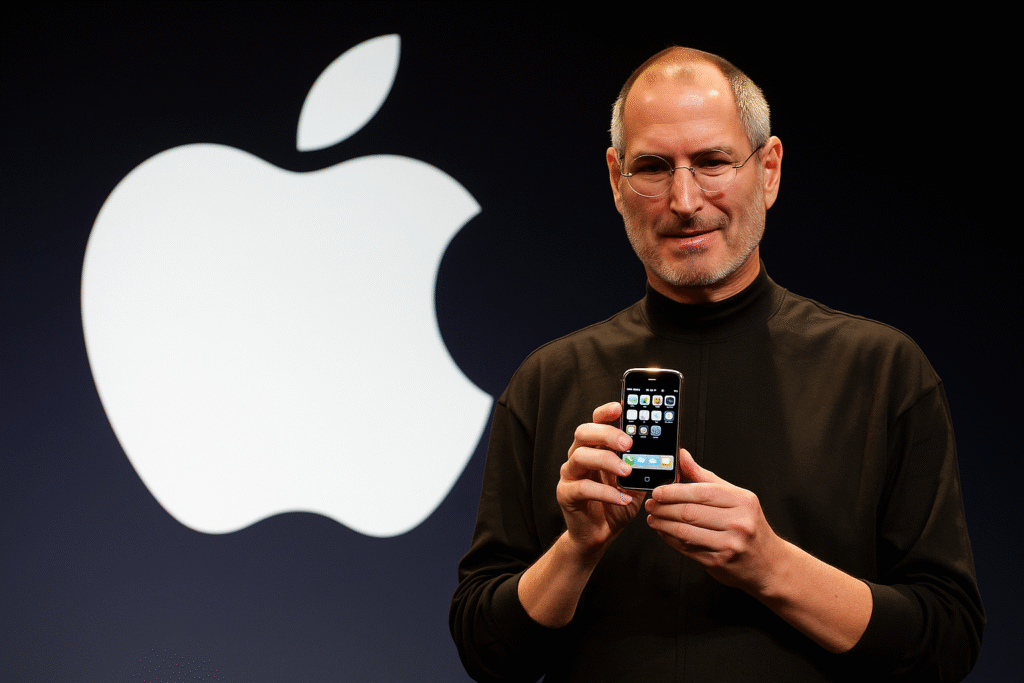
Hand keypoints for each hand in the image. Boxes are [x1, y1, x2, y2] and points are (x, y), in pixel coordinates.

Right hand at [557, 402, 646, 554]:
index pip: (596, 421)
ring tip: (627, 471)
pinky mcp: (566, 494)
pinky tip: (622, 499)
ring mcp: (570, 475)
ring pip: (580, 457)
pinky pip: (583, 488)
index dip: (606, 412)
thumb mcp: (636, 482)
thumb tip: (668, 453)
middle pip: (584, 433)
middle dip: (607, 434)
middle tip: (628, 443)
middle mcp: (579, 456)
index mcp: (595, 448)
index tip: (621, 407)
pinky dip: (606, 493)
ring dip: (606, 461)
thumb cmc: (616, 505)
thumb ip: (644, 466)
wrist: (599, 534)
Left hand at [645, 448, 784, 592]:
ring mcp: (730, 544)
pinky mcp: (719, 562)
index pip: (701, 492)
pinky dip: (670, 539)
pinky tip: (664, 532)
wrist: (769, 563)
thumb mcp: (735, 497)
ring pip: (685, 531)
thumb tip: (682, 456)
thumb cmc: (749, 525)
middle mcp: (739, 522)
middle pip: (690, 512)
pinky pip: (687, 548)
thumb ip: (705, 477)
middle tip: (651, 505)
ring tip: (653, 518)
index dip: (674, 491)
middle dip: (663, 508)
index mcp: (742, 501)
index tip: (658, 491)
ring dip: (663, 524)